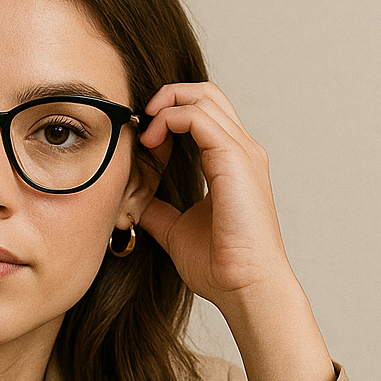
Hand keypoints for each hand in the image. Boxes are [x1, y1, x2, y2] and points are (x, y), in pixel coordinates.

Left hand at [137, 81, 290, 311]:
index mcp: (232, 164)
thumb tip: (135, 203)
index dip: (169, 116)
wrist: (245, 287)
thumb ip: (159, 211)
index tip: (143, 139)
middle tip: (141, 122)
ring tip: (145, 133)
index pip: (204, 114)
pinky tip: (152, 142)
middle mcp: (241, 151)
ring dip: (165, 105)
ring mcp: (242, 152)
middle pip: (206, 94)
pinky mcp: (234, 159)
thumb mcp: (177, 230)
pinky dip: (170, 119)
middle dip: (167, 97)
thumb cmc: (222, 267)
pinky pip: (198, 116)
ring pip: (202, 97)